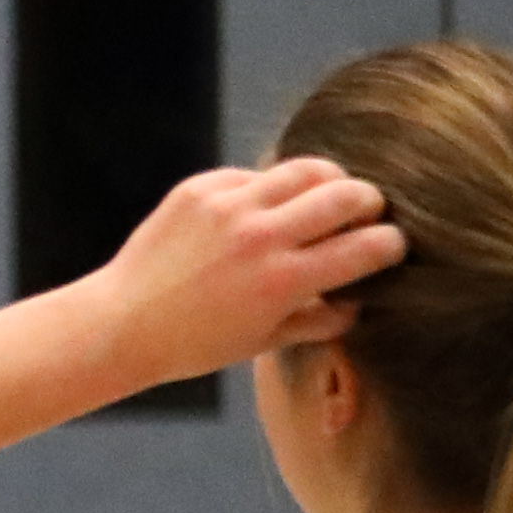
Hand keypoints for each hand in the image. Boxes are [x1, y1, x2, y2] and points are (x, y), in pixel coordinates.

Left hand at [90, 159, 404, 389]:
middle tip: (365, 214)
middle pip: (349, 194)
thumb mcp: (266, 340)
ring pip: (308, 169)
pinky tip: (264, 208)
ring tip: (327, 197)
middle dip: (370, 203)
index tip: (389, 246)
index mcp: (285, 280)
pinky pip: (255, 174)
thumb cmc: (197, 343)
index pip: (371, 245)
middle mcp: (261, 237)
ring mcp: (228, 207)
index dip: (391, 244)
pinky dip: (270, 188)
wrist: (121, 323)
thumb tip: (360, 300)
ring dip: (329, 181)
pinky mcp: (199, 189)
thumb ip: (321, 319)